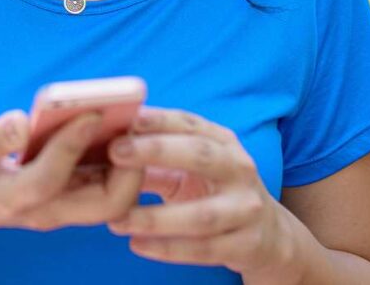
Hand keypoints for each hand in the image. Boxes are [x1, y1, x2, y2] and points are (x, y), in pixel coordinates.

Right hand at [0, 109, 143, 241]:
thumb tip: (22, 121)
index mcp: (14, 198)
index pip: (51, 177)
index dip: (73, 142)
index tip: (91, 111)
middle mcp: (47, 209)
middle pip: (105, 204)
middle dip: (128, 167)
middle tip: (132, 123)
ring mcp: (63, 207)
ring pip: (116, 199)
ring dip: (132, 163)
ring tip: (134, 118)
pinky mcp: (72, 198)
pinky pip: (109, 186)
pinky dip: (123, 160)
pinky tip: (121, 125)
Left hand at [105, 107, 298, 280]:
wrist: (267, 234)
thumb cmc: (214, 190)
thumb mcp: (190, 166)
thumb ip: (153, 155)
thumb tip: (103, 142)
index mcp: (223, 142)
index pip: (189, 123)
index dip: (156, 120)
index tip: (123, 118)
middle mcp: (239, 169)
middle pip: (200, 156)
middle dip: (157, 151)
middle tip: (115, 153)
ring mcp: (246, 208)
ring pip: (201, 215)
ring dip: (155, 218)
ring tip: (116, 219)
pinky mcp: (246, 244)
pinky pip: (204, 249)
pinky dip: (168, 249)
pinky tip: (137, 245)